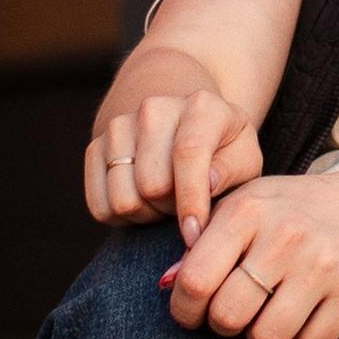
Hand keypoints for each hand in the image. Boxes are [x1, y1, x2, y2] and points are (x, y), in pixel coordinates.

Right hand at [87, 69, 261, 241]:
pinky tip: (143, 203)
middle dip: (171, 209)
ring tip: (165, 202)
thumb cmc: (222, 149)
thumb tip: (207, 185)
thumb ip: (231, 171)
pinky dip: (121, 218)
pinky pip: (99, 206)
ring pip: (123, 199)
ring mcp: (119, 126)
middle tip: (185, 205)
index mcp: (201, 106)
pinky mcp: (94, 147)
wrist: (182, 124)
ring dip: (146, 215)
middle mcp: (154, 108)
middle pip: (151, 185)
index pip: (188, 154)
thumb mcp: (244, 157)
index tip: (195, 233)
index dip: (191, 200)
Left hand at [161, 162, 338, 338]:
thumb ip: (200, 243)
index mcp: (249, 210)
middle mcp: (286, 235)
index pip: (196, 281)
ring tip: (266, 311)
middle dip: (221, 324)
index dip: (184, 309)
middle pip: (228, 316)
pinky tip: (300, 313)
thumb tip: (165, 284)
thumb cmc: (287, 211)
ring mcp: (323, 263)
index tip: (190, 310)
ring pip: (267, 338)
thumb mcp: (242, 208)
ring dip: (259, 334)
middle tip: (231, 311)